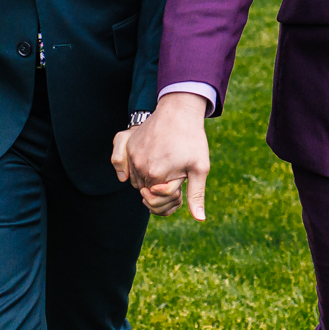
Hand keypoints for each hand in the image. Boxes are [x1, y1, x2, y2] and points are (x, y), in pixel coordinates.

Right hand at [117, 92, 210, 219]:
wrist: (179, 111)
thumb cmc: (192, 140)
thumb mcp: (200, 168)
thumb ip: (196, 195)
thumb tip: (199, 219)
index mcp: (157, 175)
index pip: (158, 201)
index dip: (172, 195)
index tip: (181, 182)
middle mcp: (140, 167)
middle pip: (146, 192)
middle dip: (160, 188)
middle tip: (175, 172)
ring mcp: (132, 156)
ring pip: (138, 181)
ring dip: (150, 179)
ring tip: (166, 164)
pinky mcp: (128, 146)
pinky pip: (130, 168)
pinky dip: (141, 168)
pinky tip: (156, 158)